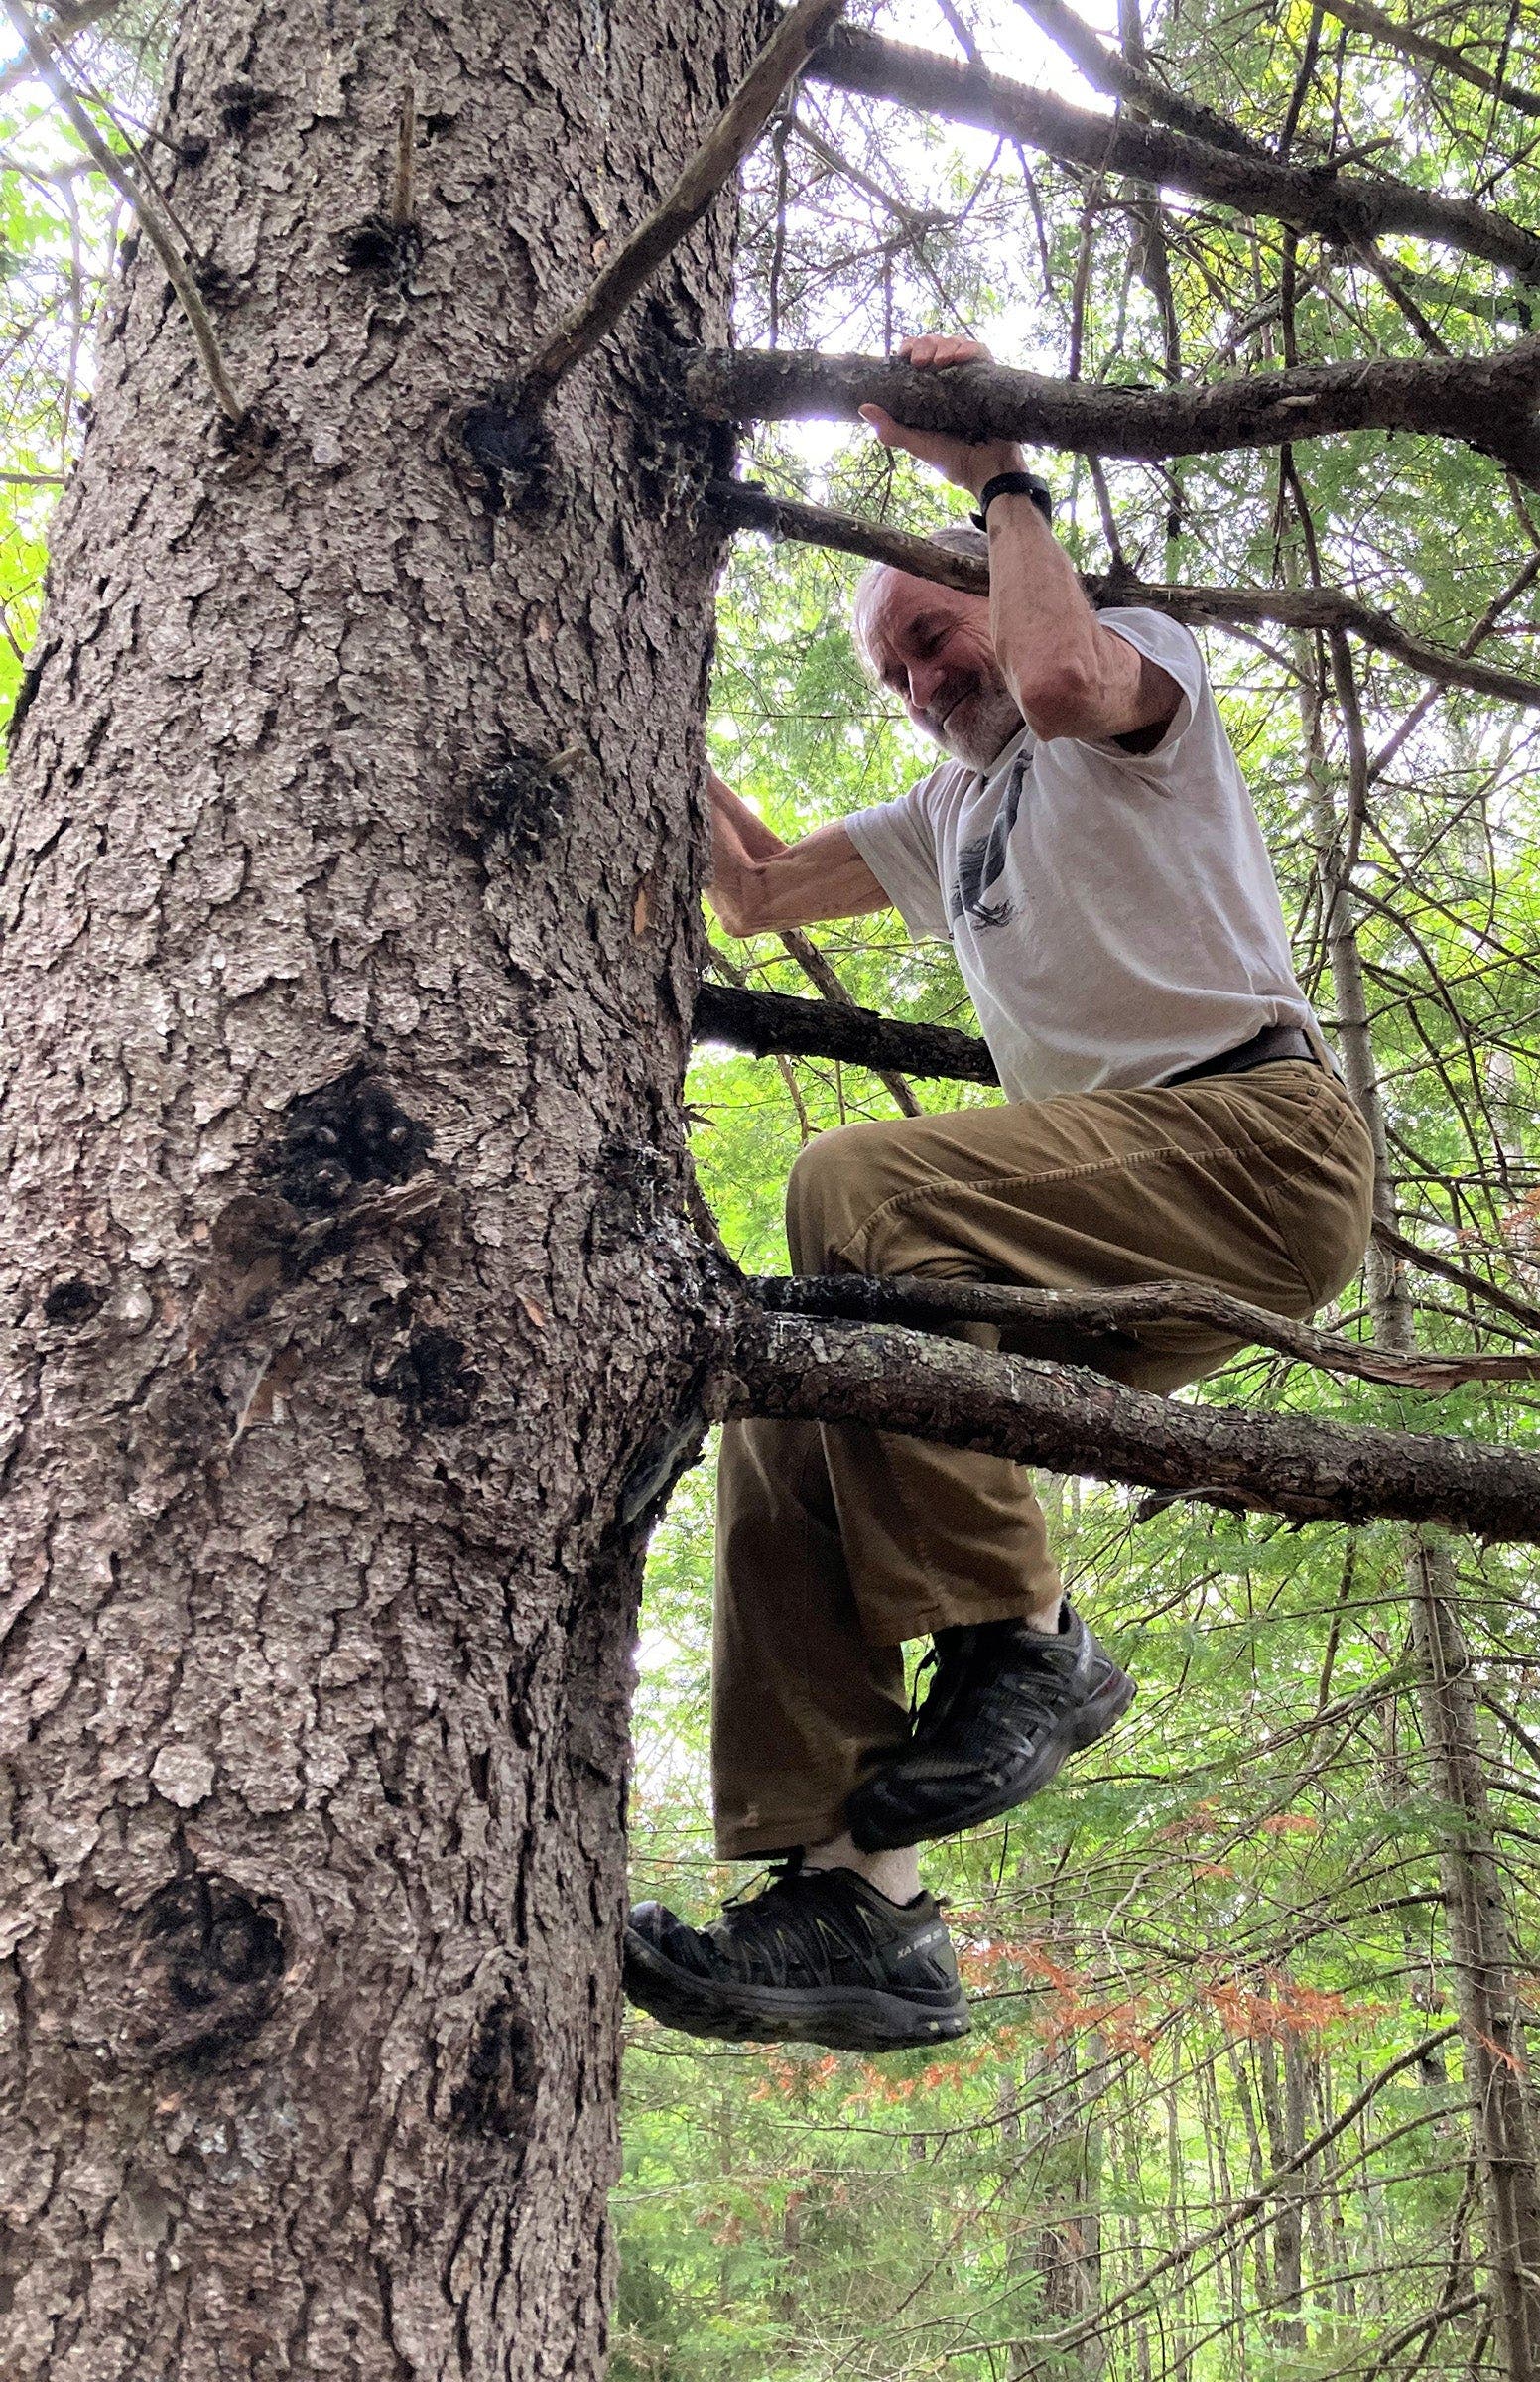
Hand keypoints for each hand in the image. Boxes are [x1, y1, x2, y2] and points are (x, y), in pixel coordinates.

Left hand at [859, 334, 1025, 497]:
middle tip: (920, 361)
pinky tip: (961, 357)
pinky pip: (982, 352)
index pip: (917, 354)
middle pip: (935, 344)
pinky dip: (970, 349)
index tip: (902, 354)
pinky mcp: (990, 379)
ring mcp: (970, 377)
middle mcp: (949, 379)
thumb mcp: (917, 444)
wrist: (986, 472)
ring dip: (946, 345)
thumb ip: (891, 430)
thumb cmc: (952, 460)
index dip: (909, 347)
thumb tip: (863, 407)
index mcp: (928, 389)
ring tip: (941, 360)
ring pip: (956, 343)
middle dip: (926, 344)